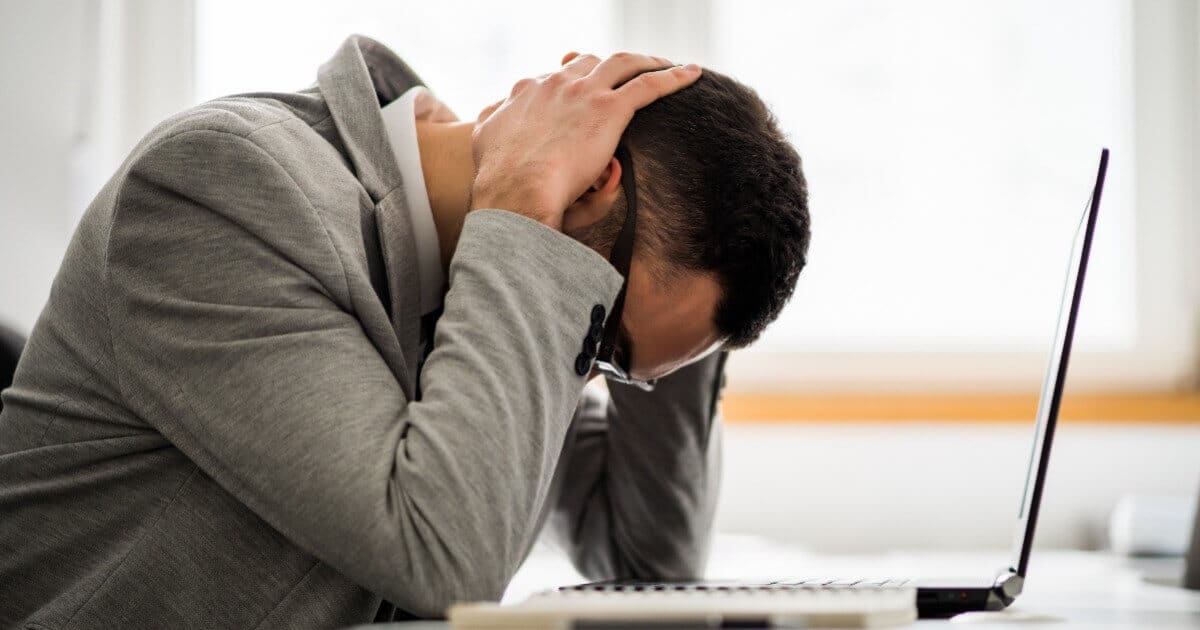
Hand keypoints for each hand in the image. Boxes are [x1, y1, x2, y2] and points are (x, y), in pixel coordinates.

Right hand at [469, 51, 700, 229]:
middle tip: (630, 76)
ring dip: (647, 61)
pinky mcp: (609, 109)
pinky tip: (692, 74)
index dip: (574, 81)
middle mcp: (555, 84)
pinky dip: (673, 77)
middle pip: (590, 63)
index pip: (556, 77)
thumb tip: (501, 118)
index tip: (586, 92)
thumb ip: (494, 126)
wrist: (513, 193)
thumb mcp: (486, 146)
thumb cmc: (500, 184)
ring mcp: (583, 93)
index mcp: (527, 93)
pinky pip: (649, 84)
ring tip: (666, 66)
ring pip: (623, 63)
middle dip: (611, 67)